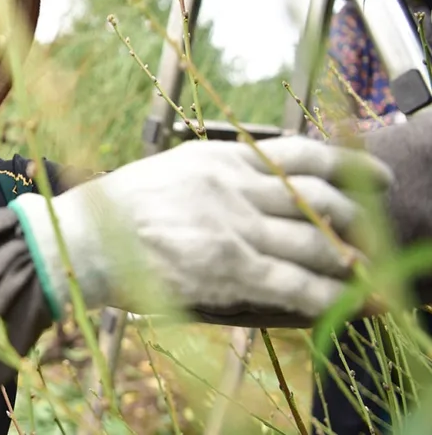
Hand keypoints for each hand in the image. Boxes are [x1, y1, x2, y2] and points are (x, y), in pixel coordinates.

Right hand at [10, 135, 393, 321]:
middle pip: (317, 196)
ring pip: (313, 240)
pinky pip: (295, 281)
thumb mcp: (170, 172)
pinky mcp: (228, 265)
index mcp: (217, 155)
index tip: (375, 174)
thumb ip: (216, 176)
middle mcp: (232, 183)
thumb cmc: (115, 211)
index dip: (348, 163)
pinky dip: (328, 293)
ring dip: (348, 259)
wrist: (80, 239)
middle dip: (355, 218)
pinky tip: (347, 302)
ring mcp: (232, 223)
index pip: (299, 153)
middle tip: (372, 235)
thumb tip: (260, 192)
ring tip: (366, 272)